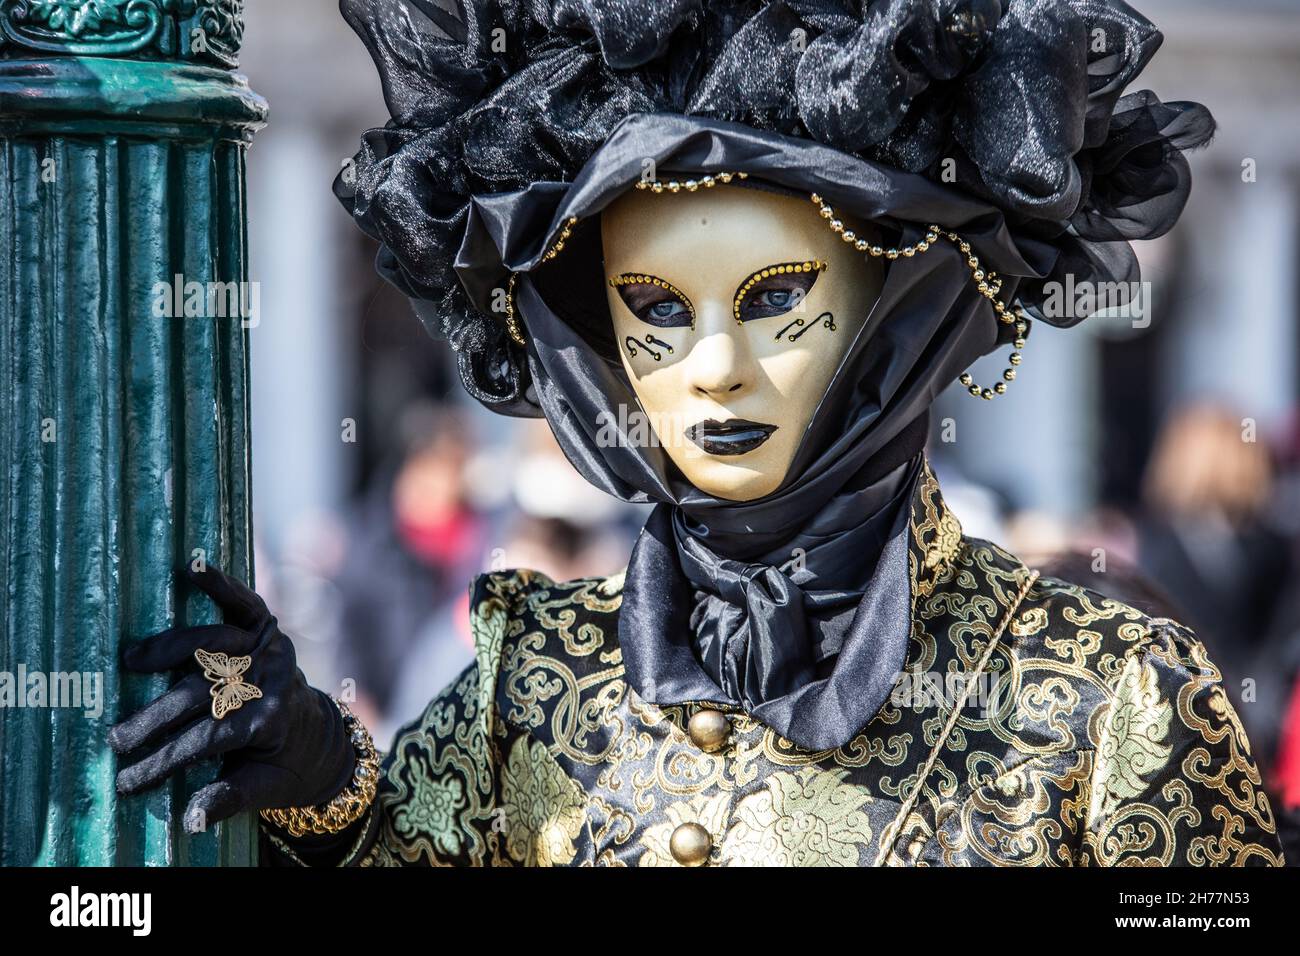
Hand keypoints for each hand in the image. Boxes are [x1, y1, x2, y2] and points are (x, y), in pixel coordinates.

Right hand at [109, 565, 354, 834]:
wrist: (319, 738)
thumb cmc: (283, 766)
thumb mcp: (263, 790)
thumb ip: (228, 799)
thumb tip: (188, 820)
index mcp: (270, 721)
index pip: (205, 739)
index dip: (162, 761)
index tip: (126, 780)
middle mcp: (272, 680)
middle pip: (201, 694)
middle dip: (154, 718)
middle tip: (116, 740)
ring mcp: (271, 650)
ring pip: (214, 644)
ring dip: (169, 649)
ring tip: (131, 662)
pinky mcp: (270, 630)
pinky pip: (245, 603)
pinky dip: (221, 585)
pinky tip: (192, 569)